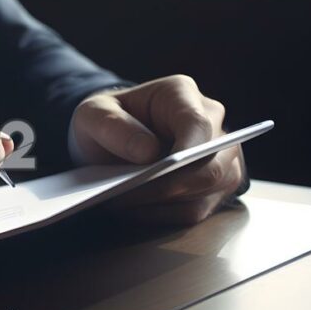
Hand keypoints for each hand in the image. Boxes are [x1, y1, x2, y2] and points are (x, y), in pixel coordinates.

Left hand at [71, 75, 245, 224]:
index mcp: (182, 94)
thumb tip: (148, 152)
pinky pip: (197, 210)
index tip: (163, 168)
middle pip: (211, 165)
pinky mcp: (214, 186)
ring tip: (122, 202)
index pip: (197, 124)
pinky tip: (134, 211)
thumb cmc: (106, 122)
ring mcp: (219, 156)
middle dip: (169, 185)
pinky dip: (164, 214)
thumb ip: (112, 125)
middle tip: (127, 194)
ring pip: (207, 191)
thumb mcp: (92, 114)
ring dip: (164, 203)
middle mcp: (211, 123)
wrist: (111, 139)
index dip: (187, 149)